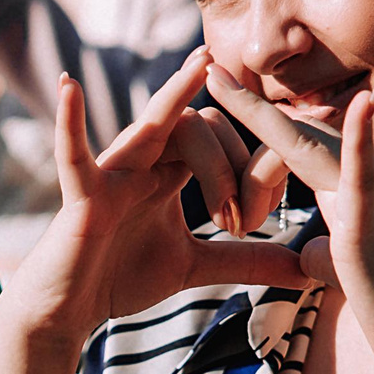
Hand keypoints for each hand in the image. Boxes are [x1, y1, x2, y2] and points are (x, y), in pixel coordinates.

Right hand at [0, 47, 305, 348]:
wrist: (71, 308)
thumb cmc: (122, 275)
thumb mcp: (196, 265)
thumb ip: (247, 260)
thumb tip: (304, 268)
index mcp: (169, 168)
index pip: (220, 139)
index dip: (248, 173)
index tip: (257, 223)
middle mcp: (142, 158)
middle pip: (198, 127)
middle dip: (229, 170)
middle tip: (241, 224)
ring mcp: (110, 171)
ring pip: (153, 126)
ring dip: (180, 107)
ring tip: (202, 65)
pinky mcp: (82, 195)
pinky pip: (75, 155)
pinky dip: (70, 122)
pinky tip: (68, 86)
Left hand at [206, 74, 373, 373]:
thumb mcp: (343, 272)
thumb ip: (323, 254)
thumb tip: (307, 254)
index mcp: (355, 189)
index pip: (299, 145)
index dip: (261, 121)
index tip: (223, 96)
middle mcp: (367, 181)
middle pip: (299, 132)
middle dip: (250, 104)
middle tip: (208, 69)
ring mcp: (372, 200)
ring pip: (312, 145)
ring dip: (264, 114)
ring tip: (225, 81)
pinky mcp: (371, 228)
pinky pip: (360, 178)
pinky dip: (358, 139)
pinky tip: (356, 104)